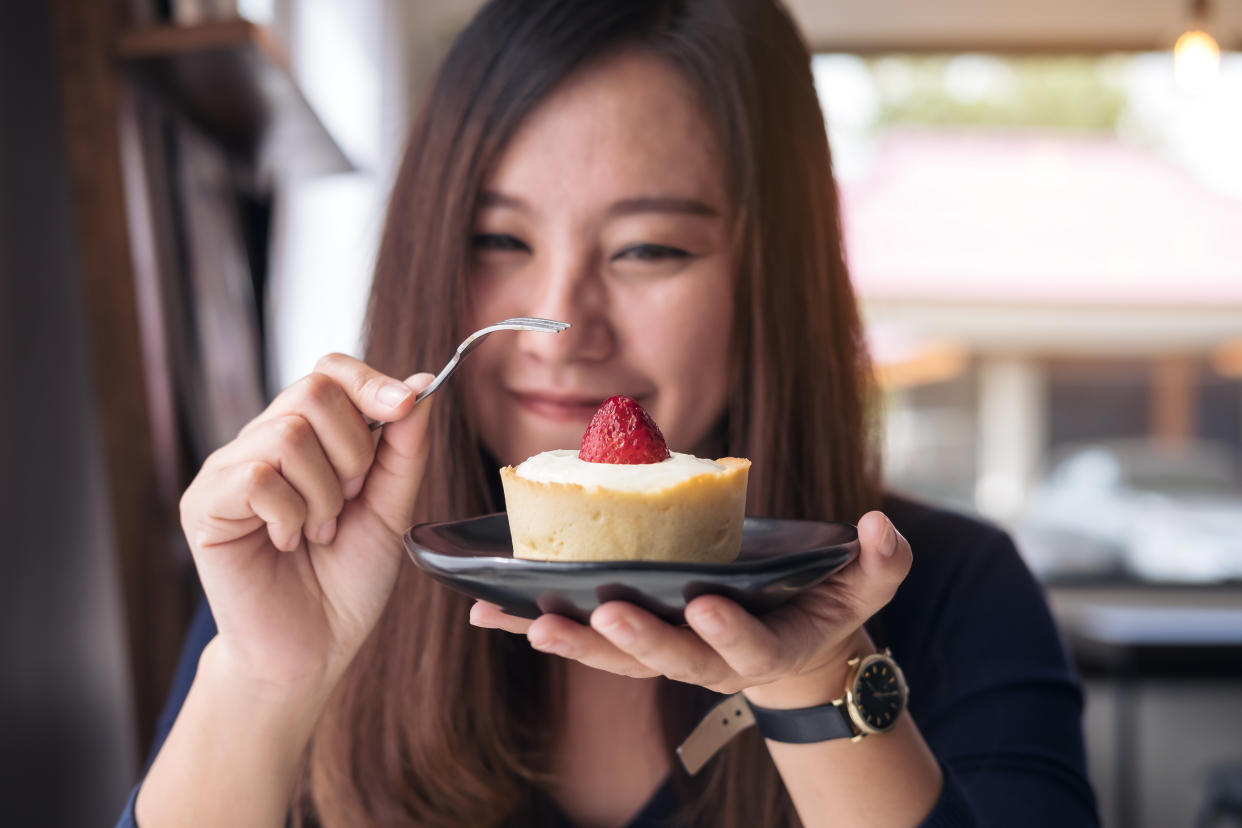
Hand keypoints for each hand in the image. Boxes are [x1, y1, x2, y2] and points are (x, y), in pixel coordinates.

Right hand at [178, 354, 434, 703]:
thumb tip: (420, 381)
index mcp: (308, 438)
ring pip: (290, 433)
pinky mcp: (205, 503)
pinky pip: (259, 476)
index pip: (330, 371)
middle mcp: (263, 442)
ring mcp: (230, 470)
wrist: (311, 651)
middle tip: (349, 503)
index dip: (369, 382)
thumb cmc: (347, 582)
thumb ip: (404, 447)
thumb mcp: (391, 507)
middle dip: (354, 451)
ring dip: (324, 493)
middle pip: (314, 391)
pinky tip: (286, 543)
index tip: (405, 406)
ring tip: (317, 532)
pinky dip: (290, 514)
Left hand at [469, 511, 911, 707]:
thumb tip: (882, 528)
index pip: (748, 649)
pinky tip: (490, 612)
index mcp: (764, 649)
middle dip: (638, 640)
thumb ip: (879, 564)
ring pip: (616, 657)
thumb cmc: (821, 602)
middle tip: (605, 613)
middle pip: (671, 661)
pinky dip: (536, 626)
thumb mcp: (861, 585)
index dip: (729, 631)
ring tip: (528, 623)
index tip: (709, 604)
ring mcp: (666, 653)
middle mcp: (708, 661)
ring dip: (572, 642)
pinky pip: (582, 638)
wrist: (787, 639)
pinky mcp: (632, 640)